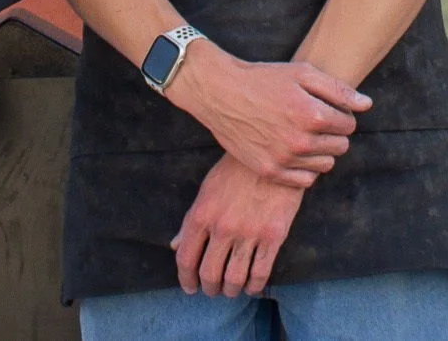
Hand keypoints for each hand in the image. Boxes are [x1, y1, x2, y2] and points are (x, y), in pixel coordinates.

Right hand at [170, 43, 369, 186]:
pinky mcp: (271, 172)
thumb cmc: (262, 78)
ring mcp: (286, 160)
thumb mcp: (301, 72)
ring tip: (302, 134)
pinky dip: (305, 168)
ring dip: (320, 151)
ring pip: (325, 165)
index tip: (325, 108)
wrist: (221, 92)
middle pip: (340, 147)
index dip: (340, 115)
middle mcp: (301, 141)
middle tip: (313, 120)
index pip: (348, 125)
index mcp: (312, 114)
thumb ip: (337, 89)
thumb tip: (367, 105)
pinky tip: (292, 150)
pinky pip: (305, 181)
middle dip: (333, 133)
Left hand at [171, 153, 303, 297]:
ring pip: (234, 278)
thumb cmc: (234, 171)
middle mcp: (222, 227)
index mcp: (202, 214)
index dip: (186, 279)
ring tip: (230, 290)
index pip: (186, 258)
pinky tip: (251, 286)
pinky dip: (253, 286)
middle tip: (211, 290)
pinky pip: (260, 273)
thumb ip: (190, 220)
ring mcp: (248, 233)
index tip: (190, 287)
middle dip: (209, 288)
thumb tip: (175, 246)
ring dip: (230, 290)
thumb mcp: (207, 190)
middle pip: (210, 273)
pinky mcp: (272, 237)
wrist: (271, 156)